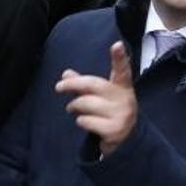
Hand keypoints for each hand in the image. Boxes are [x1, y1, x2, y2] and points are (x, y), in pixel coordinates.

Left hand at [55, 41, 136, 155]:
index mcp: (122, 87)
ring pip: (86, 104)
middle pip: (92, 85)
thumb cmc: (109, 111)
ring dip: (74, 107)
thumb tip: (66, 74)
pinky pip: (86, 121)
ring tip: (74, 109)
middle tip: (59, 87)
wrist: (126, 140)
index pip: (122, 69)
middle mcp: (125, 99)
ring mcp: (121, 114)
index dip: (119, 57)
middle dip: (72, 85)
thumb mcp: (100, 96)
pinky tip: (87, 123)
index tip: (116, 45)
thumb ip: (84, 85)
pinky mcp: (115, 130)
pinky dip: (81, 121)